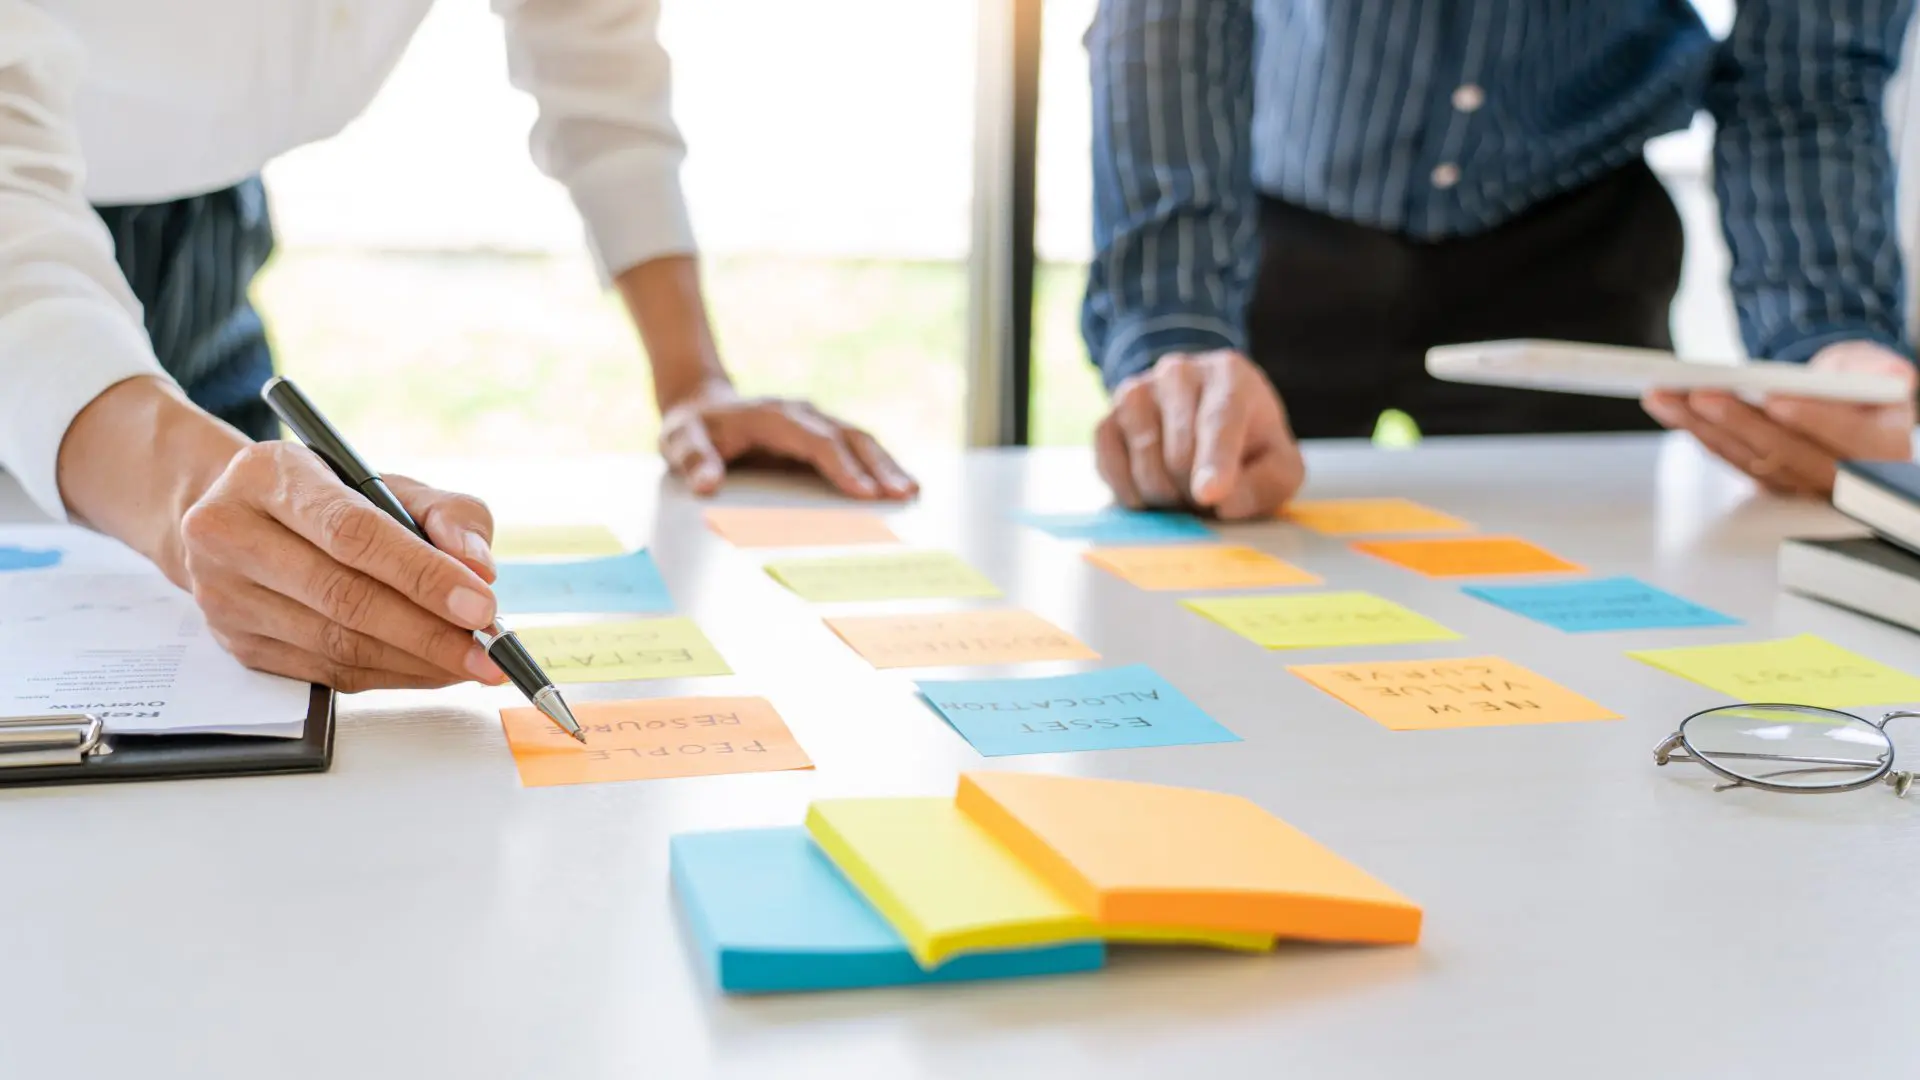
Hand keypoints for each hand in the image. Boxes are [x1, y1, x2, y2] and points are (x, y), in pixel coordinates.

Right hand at [179, 442, 508, 691]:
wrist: (235, 518)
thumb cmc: (325, 497)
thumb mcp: (385, 482)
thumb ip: (446, 513)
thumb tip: (480, 570)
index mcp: (269, 477)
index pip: (353, 533)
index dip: (423, 574)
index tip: (481, 605)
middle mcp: (230, 534)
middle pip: (343, 597)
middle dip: (429, 631)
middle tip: (488, 649)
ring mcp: (224, 595)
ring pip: (335, 644)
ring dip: (415, 661)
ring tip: (470, 662)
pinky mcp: (236, 643)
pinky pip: (325, 673)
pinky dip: (389, 676)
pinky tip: (430, 670)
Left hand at [658, 380, 917, 499]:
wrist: (700, 404)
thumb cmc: (692, 428)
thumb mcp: (680, 441)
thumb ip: (693, 460)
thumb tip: (707, 485)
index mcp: (774, 416)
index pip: (816, 441)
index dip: (842, 466)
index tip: (864, 493)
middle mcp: (802, 413)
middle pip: (849, 436)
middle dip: (879, 466)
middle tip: (904, 493)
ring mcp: (814, 422)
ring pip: (860, 439)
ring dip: (887, 464)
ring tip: (912, 491)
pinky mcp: (820, 434)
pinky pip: (856, 447)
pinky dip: (879, 464)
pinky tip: (898, 486)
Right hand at [1095, 350, 1304, 518]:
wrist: (1201, 416)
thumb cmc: (1247, 442)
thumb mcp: (1278, 463)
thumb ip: (1267, 483)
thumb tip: (1224, 503)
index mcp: (1229, 375)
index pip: (1220, 419)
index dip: (1215, 460)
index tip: (1210, 494)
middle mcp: (1177, 373)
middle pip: (1179, 453)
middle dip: (1195, 492)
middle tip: (1208, 495)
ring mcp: (1136, 393)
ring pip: (1143, 464)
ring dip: (1166, 496)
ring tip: (1184, 488)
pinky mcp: (1106, 419)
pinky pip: (1110, 468)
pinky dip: (1131, 493)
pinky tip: (1152, 490)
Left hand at [1642, 342, 1916, 494]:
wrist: (1843, 403)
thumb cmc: (1862, 385)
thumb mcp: (1877, 368)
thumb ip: (1881, 370)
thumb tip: (1895, 376)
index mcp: (1882, 452)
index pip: (1848, 439)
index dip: (1812, 419)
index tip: (1777, 399)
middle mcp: (1841, 479)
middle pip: (1787, 453)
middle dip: (1740, 423)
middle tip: (1704, 394)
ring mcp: (1799, 486)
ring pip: (1749, 459)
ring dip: (1703, 427)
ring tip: (1667, 395)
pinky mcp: (1766, 483)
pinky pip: (1729, 459)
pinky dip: (1695, 432)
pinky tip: (1668, 407)